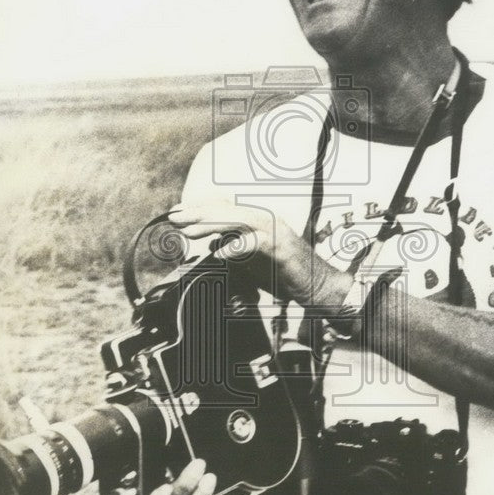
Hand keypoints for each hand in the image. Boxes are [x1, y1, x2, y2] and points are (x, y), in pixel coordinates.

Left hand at [168, 200, 350, 308]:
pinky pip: (254, 244)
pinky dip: (236, 247)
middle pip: (227, 211)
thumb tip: (216, 244)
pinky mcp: (280, 248)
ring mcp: (274, 232)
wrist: (318, 286)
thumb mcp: (255, 261)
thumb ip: (237, 251)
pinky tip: (219, 253)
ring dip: (212, 224)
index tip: (177, 214)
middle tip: (174, 218)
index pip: (225, 208)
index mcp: (258, 221)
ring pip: (238, 221)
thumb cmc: (287, 275)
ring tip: (189, 231)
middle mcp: (266, 220)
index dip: (200, 209)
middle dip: (198, 214)